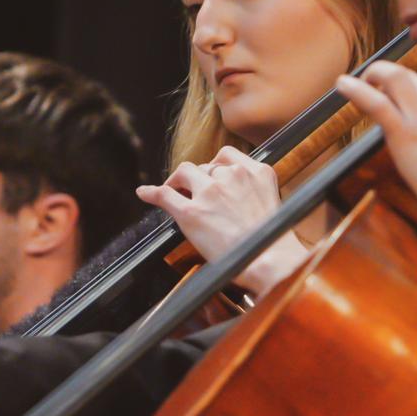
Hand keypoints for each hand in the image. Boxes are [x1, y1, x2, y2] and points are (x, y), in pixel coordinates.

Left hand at [138, 146, 308, 294]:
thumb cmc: (272, 240)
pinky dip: (152, 192)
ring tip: (176, 191)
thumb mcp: (271, 200)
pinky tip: (145, 192)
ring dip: (180, 181)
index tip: (211, 175)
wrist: (269, 260)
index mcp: (256, 172)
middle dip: (200, 179)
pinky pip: (164, 194)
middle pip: (206, 166)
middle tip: (195, 193)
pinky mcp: (191, 212)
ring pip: (184, 172)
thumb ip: (253, 188)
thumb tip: (233, 191)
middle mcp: (232, 176)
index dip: (215, 166)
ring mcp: (210, 192)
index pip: (227, 155)